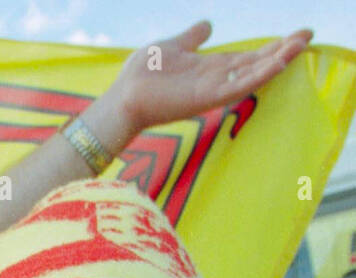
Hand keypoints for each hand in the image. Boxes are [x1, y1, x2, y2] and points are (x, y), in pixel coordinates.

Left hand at [104, 21, 311, 139]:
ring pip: (253, 74)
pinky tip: (276, 63)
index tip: (297, 35)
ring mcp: (213, 90)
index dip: (272, 46)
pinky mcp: (206, 99)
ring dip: (277, 60)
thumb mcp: (172, 47)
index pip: (248, 56)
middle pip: (256, 64)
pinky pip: (238, 87)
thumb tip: (208, 25)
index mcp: (210, 67)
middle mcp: (216, 79)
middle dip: (283, 51)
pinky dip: (257, 76)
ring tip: (300, 46)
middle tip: (308, 36)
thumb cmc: (141, 75)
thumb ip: (192, 38)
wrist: (123, 96)